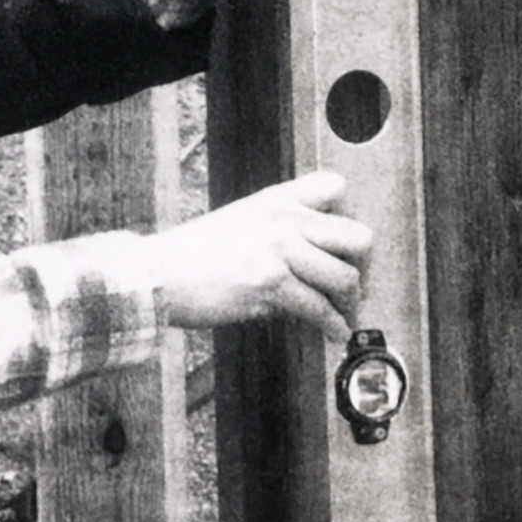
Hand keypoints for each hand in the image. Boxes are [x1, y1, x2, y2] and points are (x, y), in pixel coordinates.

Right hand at [143, 170, 371, 342]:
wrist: (156, 275)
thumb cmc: (190, 255)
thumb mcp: (238, 221)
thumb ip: (276, 230)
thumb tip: (313, 262)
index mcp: (274, 200)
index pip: (335, 188)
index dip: (348, 217)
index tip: (345, 246)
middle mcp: (282, 220)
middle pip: (357, 237)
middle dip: (364, 269)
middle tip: (356, 286)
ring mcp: (278, 252)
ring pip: (345, 278)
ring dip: (350, 305)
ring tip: (343, 316)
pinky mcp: (271, 285)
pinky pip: (320, 309)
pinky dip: (333, 327)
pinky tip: (332, 333)